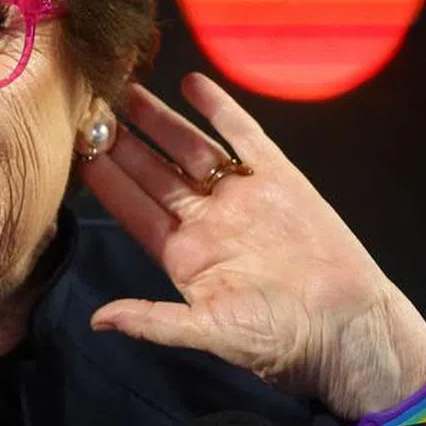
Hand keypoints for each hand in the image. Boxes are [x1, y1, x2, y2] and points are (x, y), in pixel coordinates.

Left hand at [82, 73, 425, 420]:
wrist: (351, 331)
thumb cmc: (281, 341)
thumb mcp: (209, 334)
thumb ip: (153, 321)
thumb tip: (98, 321)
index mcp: (184, 256)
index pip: (133, 208)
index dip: (105, 178)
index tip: (75, 149)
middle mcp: (207, 221)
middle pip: (155, 172)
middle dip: (123, 141)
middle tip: (92, 106)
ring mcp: (241, 198)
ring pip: (191, 149)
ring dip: (160, 121)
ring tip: (129, 90)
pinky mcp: (280, 180)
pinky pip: (244, 136)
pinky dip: (219, 109)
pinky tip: (193, 84)